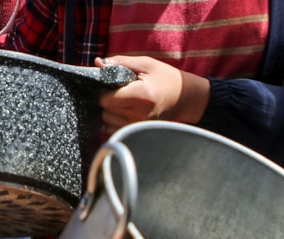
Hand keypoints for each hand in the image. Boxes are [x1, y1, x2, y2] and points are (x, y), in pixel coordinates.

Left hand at [94, 56, 209, 133]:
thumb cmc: (166, 78)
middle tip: (119, 92)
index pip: (106, 99)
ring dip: (110, 112)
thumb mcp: (146, 64)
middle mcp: (140, 114)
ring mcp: (141, 126)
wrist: (185, 98)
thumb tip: (97, 63)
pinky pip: (115, 131)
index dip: (105, 90)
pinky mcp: (140, 132)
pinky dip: (115, 122)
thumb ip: (121, 62)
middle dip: (107, 100)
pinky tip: (125, 112)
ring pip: (108, 122)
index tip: (113, 85)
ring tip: (123, 102)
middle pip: (105, 111)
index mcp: (141, 95)